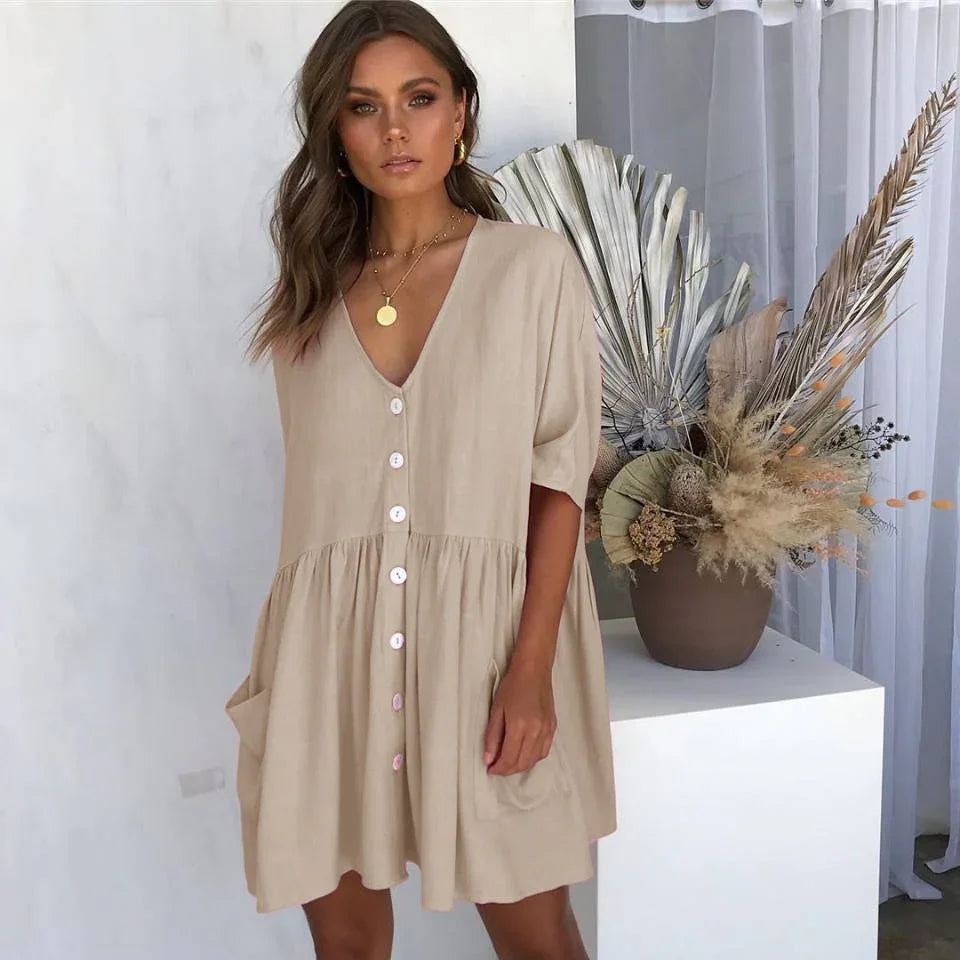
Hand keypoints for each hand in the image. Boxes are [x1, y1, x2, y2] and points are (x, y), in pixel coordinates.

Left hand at [482, 658, 556, 775]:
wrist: (533, 670)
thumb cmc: (513, 686)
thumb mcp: (496, 710)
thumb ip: (492, 737)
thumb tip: (488, 759)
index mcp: (520, 726)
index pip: (509, 758)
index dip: (499, 768)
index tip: (490, 769)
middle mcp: (536, 731)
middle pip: (522, 763)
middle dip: (508, 770)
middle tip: (497, 768)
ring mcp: (547, 730)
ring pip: (534, 760)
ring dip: (520, 766)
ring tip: (508, 762)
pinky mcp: (553, 727)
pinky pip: (544, 751)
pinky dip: (533, 758)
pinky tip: (524, 754)